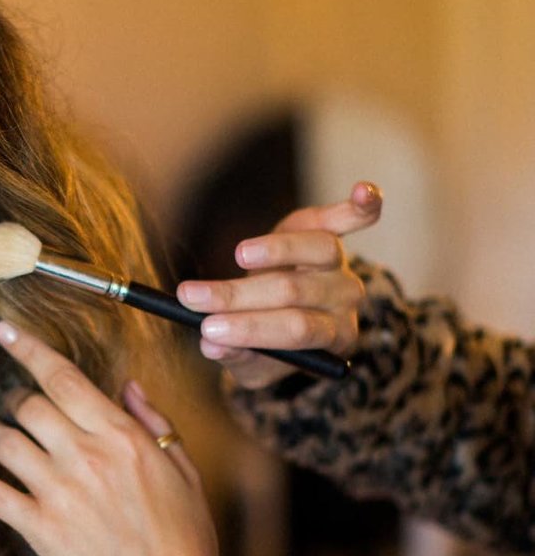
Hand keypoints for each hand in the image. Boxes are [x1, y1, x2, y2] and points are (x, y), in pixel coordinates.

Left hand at [0, 321, 221, 555]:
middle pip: (30, 405)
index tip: (3, 331)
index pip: (63, 377)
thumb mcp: (183, 470)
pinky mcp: (41, 529)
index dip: (28, 349)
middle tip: (11, 401)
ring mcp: (59, 492)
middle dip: (14, 397)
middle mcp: (85, 455)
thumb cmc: (186, 536)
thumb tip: (127, 386)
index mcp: (122, 435)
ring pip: (5, 442)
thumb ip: (153, 423)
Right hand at [176, 180, 382, 387]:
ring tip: (240, 254)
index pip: (296, 330)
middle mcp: (344, 299)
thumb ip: (237, 355)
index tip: (208, 330)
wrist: (295, 322)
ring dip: (277, 249)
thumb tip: (210, 344)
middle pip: (296, 291)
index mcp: (333, 337)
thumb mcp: (256, 364)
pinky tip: (364, 191)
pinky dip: (361, 206)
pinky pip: (350, 219)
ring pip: (318, 249)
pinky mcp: (334, 234)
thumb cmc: (273, 343)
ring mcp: (342, 265)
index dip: (251, 328)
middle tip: (191, 296)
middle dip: (238, 295)